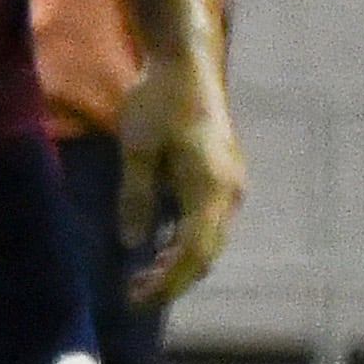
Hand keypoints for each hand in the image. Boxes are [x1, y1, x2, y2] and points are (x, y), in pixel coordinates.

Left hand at [117, 47, 245, 308]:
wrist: (185, 64)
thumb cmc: (158, 101)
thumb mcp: (137, 149)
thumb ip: (137, 196)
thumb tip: (133, 243)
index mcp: (211, 187)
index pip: (193, 251)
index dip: (167, 281)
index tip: (137, 299)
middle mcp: (229, 192)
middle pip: (206, 253)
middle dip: (173, 280)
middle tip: (133, 297)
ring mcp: (230, 184)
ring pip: (208, 240)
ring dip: (178, 264)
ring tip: (141, 281)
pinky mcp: (222, 177)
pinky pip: (207, 223)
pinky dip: (184, 243)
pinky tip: (158, 251)